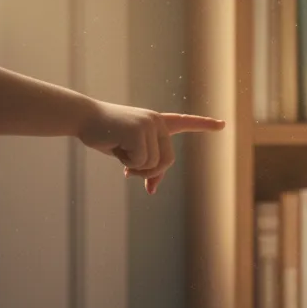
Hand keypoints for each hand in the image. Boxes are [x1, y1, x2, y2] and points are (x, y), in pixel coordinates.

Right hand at [77, 100, 224, 193]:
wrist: (84, 118)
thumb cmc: (106, 135)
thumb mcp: (129, 154)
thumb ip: (146, 167)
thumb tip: (152, 189)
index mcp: (158, 123)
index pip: (185, 123)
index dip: (204, 125)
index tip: (223, 125)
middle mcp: (158, 122)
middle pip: (167, 161)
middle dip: (149, 172)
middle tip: (127, 168)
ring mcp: (150, 124)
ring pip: (153, 164)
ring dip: (133, 167)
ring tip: (119, 149)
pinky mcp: (139, 130)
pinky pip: (140, 161)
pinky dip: (126, 162)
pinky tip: (115, 146)